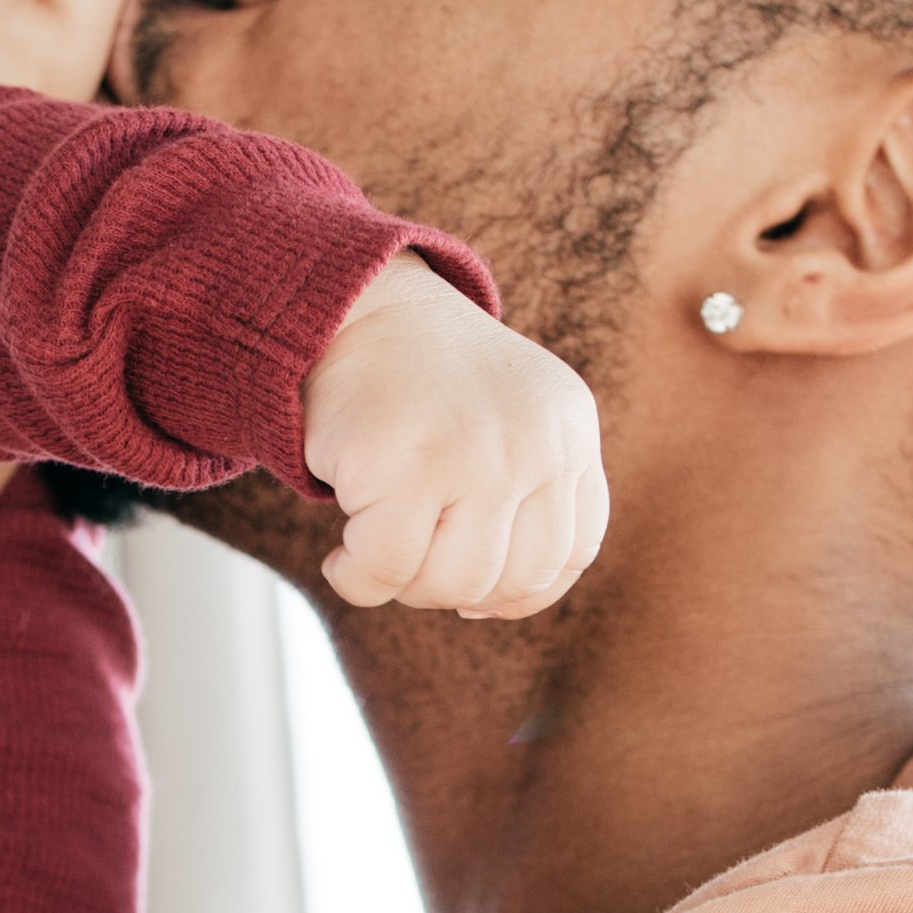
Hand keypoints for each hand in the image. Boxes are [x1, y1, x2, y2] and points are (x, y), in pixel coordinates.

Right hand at [297, 253, 608, 616]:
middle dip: (452, 587)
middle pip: (513, 579)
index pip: (573, 551)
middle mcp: (536, 443)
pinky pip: (387, 570)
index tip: (472, 589)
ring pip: (454, 584)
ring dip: (405, 585)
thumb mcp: (502, 420)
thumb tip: (490, 607)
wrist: (352, 305)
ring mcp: (476, 455)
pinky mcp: (405, 466)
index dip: (521, 588)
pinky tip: (340, 557)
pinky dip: (356, 579)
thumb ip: (524, 498)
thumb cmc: (419, 379)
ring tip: (374, 546)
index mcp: (568, 430)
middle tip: (407, 554)